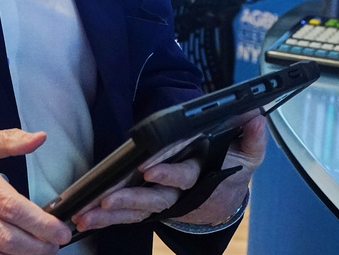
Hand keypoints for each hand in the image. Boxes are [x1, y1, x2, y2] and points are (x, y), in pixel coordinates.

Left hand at [71, 115, 266, 232]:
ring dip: (111, 213)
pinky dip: (105, 219)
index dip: (168, 174)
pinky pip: (127, 214)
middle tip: (107, 199)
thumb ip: (252, 138)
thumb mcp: (249, 153)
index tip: (148, 169)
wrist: (225, 195)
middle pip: (155, 198)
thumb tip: (254, 118)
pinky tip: (85, 219)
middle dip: (130, 199)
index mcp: (202, 175)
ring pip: (137, 210)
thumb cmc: (232, 167)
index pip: (186, 176)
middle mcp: (180, 192)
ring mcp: (163, 200)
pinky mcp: (149, 206)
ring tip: (87, 214)